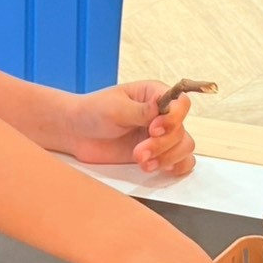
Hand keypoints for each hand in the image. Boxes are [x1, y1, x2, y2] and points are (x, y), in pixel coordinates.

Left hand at [68, 80, 197, 174]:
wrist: (77, 133)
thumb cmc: (94, 112)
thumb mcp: (115, 108)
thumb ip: (140, 110)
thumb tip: (161, 108)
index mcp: (155, 95)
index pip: (181, 104)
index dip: (173, 119)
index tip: (153, 129)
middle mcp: (163, 115)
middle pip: (182, 131)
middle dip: (161, 145)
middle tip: (138, 152)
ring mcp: (161, 136)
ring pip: (185, 148)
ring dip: (166, 158)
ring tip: (142, 163)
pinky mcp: (157, 154)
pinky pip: (181, 162)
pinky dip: (173, 167)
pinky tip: (154, 167)